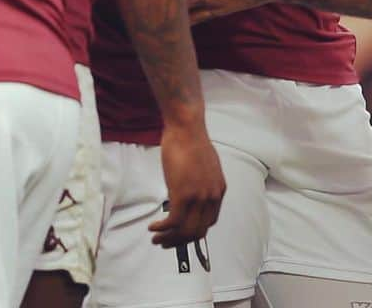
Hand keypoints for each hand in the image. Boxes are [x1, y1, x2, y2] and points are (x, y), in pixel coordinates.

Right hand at [149, 121, 225, 247]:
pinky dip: (162, 228)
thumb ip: (202, 184)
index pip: (209, 222)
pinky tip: (153, 226)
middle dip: (179, 241)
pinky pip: (173, 222)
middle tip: (164, 242)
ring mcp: (198, 196)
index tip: (179, 233)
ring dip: (169, 239)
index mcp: (219, 190)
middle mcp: (212, 196)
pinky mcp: (183, 194)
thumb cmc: (192, 143)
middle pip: (197, 231)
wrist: (186, 129)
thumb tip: (191, 196)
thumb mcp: (205, 168)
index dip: (193, 232)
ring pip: (185, 231)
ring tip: (156, 238)